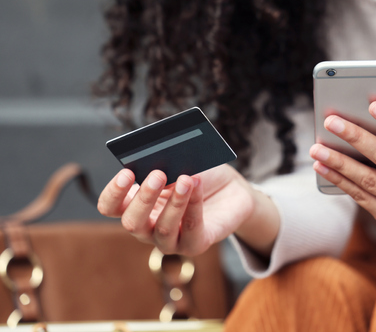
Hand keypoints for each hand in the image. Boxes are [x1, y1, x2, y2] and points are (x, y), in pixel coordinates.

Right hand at [97, 164, 275, 255]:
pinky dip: (194, 207)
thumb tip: (161, 167)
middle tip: (158, 175)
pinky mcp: (194, 245)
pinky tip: (197, 188)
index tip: (127, 173)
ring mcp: (169, 240)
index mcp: (135, 204)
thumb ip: (167, 166)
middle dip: (144, 198)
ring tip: (186, 179)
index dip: (113, 193)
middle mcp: (147, 227)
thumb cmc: (199, 175)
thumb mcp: (182, 164)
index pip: (109, 207)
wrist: (231, 190)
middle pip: (132, 222)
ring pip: (162, 229)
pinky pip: (191, 230)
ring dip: (174, 202)